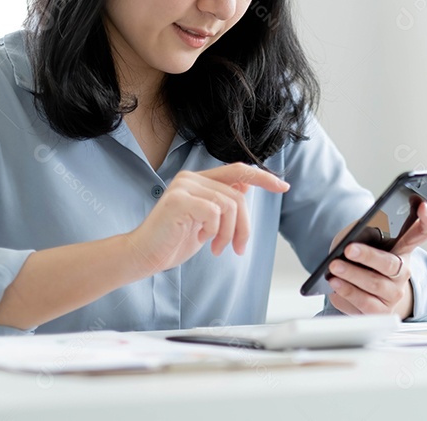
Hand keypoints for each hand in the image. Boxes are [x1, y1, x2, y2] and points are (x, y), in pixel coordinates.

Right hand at [125, 163, 288, 274]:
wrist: (143, 256)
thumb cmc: (172, 241)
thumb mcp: (207, 222)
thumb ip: (223, 202)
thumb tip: (246, 185)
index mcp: (198, 181)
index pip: (238, 171)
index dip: (263, 177)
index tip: (283, 186)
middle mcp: (191, 178)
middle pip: (239, 195)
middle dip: (244, 225)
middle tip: (238, 247)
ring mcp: (184, 187)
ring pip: (229, 205)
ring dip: (229, 233)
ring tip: (218, 247)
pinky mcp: (179, 200)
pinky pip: (215, 212)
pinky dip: (214, 231)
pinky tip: (202, 240)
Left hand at [325, 201, 426, 319]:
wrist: (366, 293)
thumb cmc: (363, 260)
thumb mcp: (362, 240)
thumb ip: (359, 233)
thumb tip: (347, 239)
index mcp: (403, 247)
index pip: (424, 231)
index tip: (424, 205)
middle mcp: (404, 271)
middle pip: (391, 264)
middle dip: (369, 256)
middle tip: (349, 249)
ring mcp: (394, 293)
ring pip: (375, 286)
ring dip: (352, 277)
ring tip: (333, 270)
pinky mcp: (382, 312)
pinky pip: (365, 305)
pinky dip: (347, 295)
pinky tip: (335, 287)